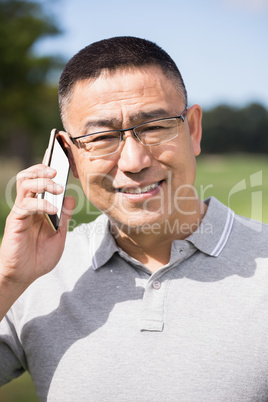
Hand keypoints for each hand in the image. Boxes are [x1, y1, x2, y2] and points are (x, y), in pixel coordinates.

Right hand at [0, 164, 74, 316]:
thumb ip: (65, 216)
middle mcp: (28, 205)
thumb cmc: (39, 257)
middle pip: (28, 176)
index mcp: (38, 207)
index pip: (40, 182)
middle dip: (42, 169)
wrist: (25, 276)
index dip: (47, 167)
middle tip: (58, 171)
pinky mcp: (15, 220)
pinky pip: (26, 204)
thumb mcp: (59, 235)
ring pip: (24, 183)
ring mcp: (21, 211)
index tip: (59, 154)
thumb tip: (72, 196)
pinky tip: (53, 209)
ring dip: (41, 181)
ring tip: (57, 186)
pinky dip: (41, 203)